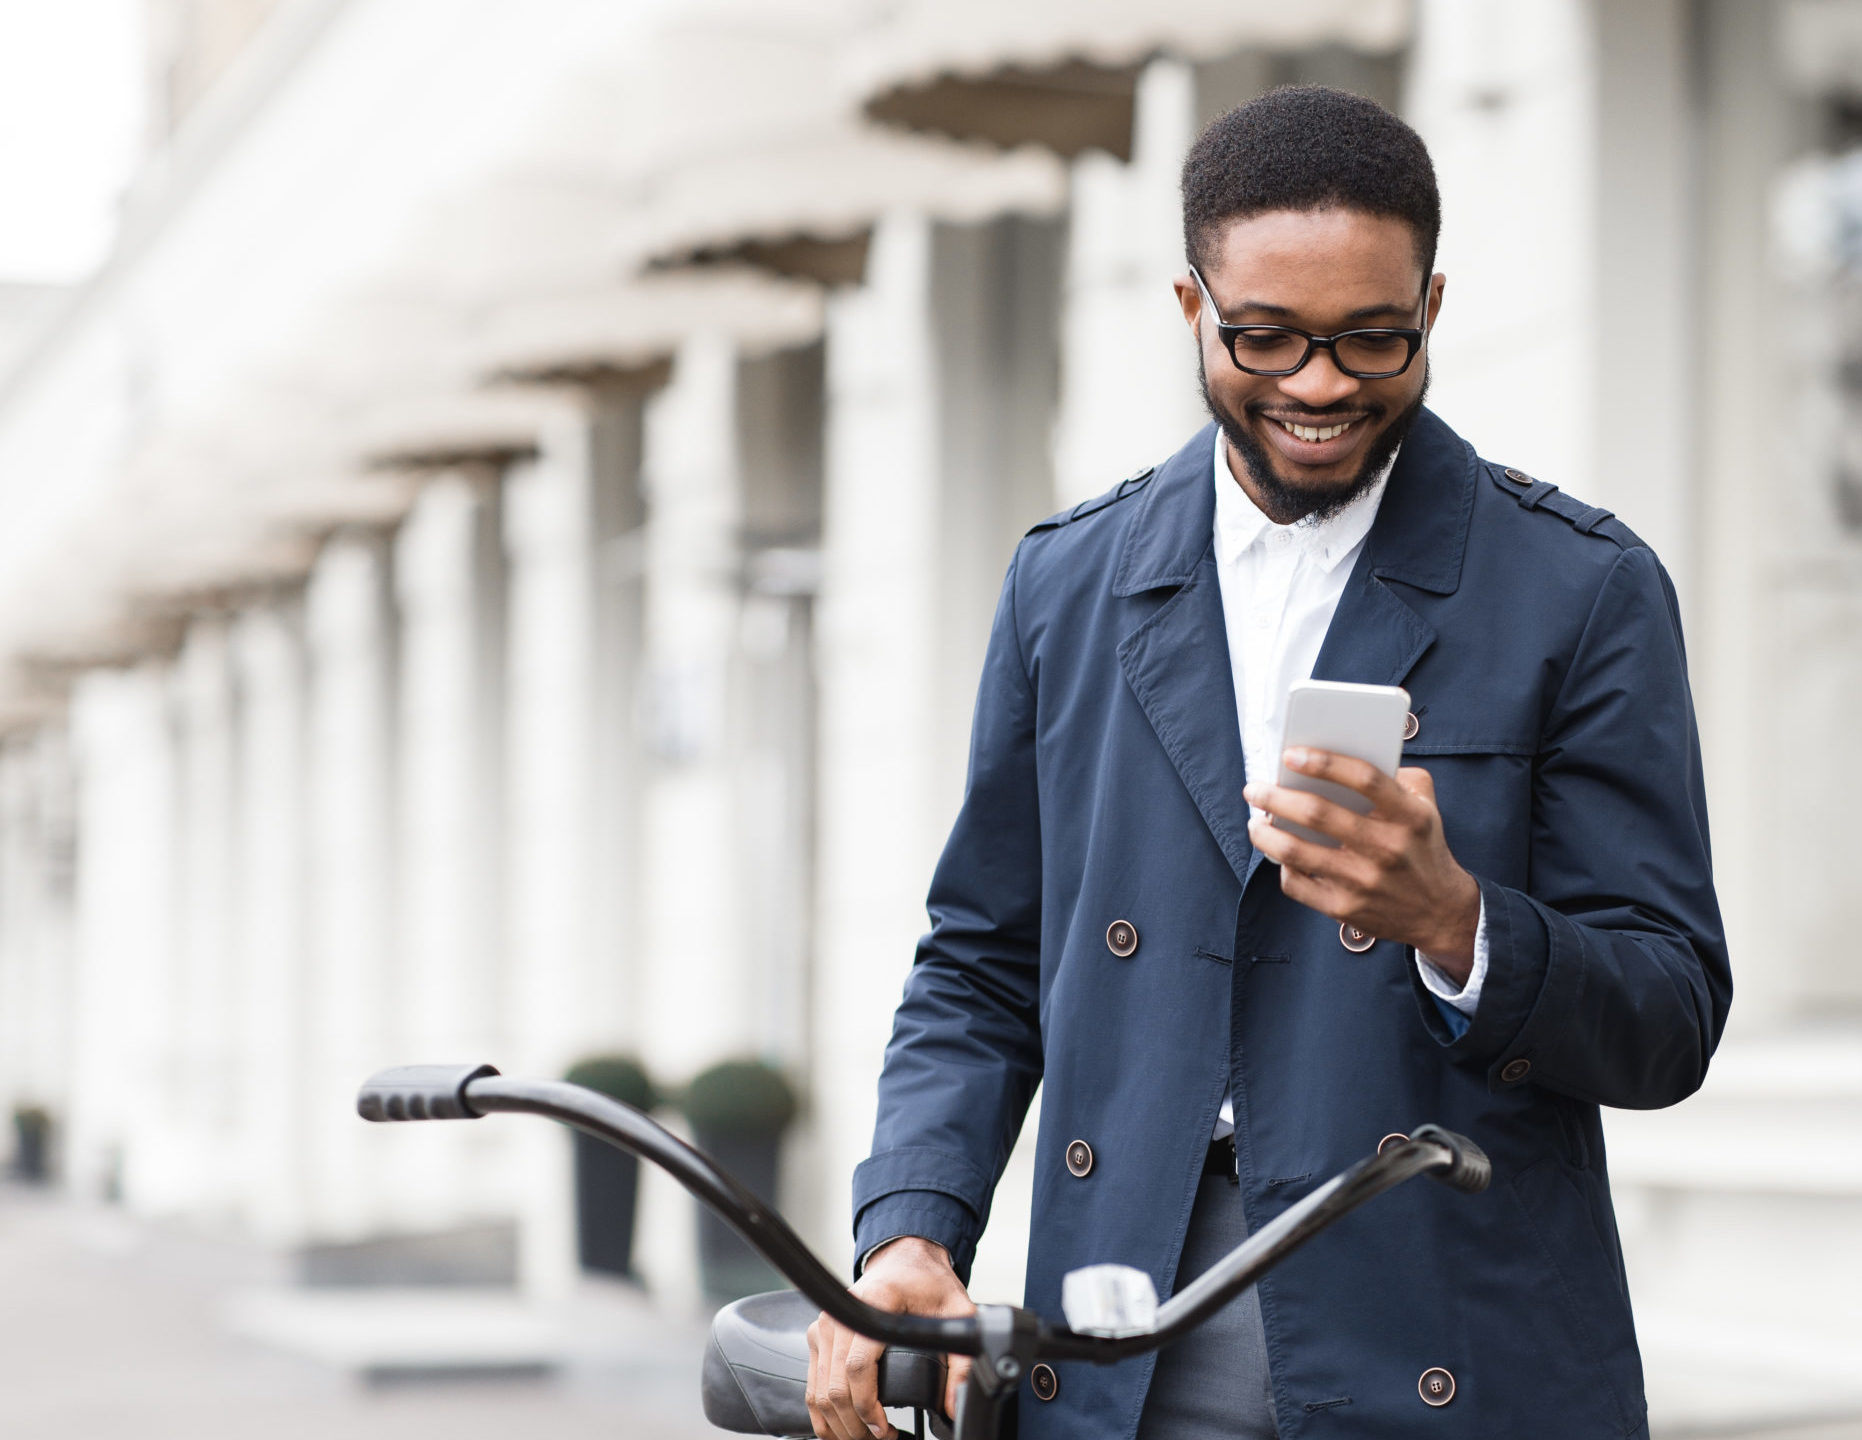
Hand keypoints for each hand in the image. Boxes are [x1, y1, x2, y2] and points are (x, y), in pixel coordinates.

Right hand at [807, 1237, 975, 1439]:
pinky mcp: (819, 1334)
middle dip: (856, 1425)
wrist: (904, 1258)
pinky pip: (813, 1383)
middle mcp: (840, 1315)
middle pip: (835, 1387)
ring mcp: (825, 1325)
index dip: (868, 1407)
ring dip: (839, 1424)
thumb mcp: (957, 1313)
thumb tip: (953, 1404)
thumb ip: (961, 1360)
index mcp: (872, 1304)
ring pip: (819, 1391)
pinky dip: (823, 1412)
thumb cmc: (927, 1281)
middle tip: (881, 1439)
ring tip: (866, 1437)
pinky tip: (842, 1427)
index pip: (857, 1366)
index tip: (885, 1429)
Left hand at [1243, 747, 1480, 982]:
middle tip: (1254, 788)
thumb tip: (1346, 757)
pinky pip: (1296, 883)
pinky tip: (1278, 854)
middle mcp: (1386, 848)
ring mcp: (1363, 881)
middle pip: (1317, 814)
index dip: (1324, 762)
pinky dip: (1280, 866)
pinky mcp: (1344, 908)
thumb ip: (1399, 776)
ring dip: (1264, 833)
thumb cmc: (1422, 848)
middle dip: (1275, 796)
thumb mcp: (1427, 807)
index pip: (1364, 778)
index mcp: (1409, 816)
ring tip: (1255, 821)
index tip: (1290, 754)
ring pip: (1295, 851)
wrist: (1439, 912)